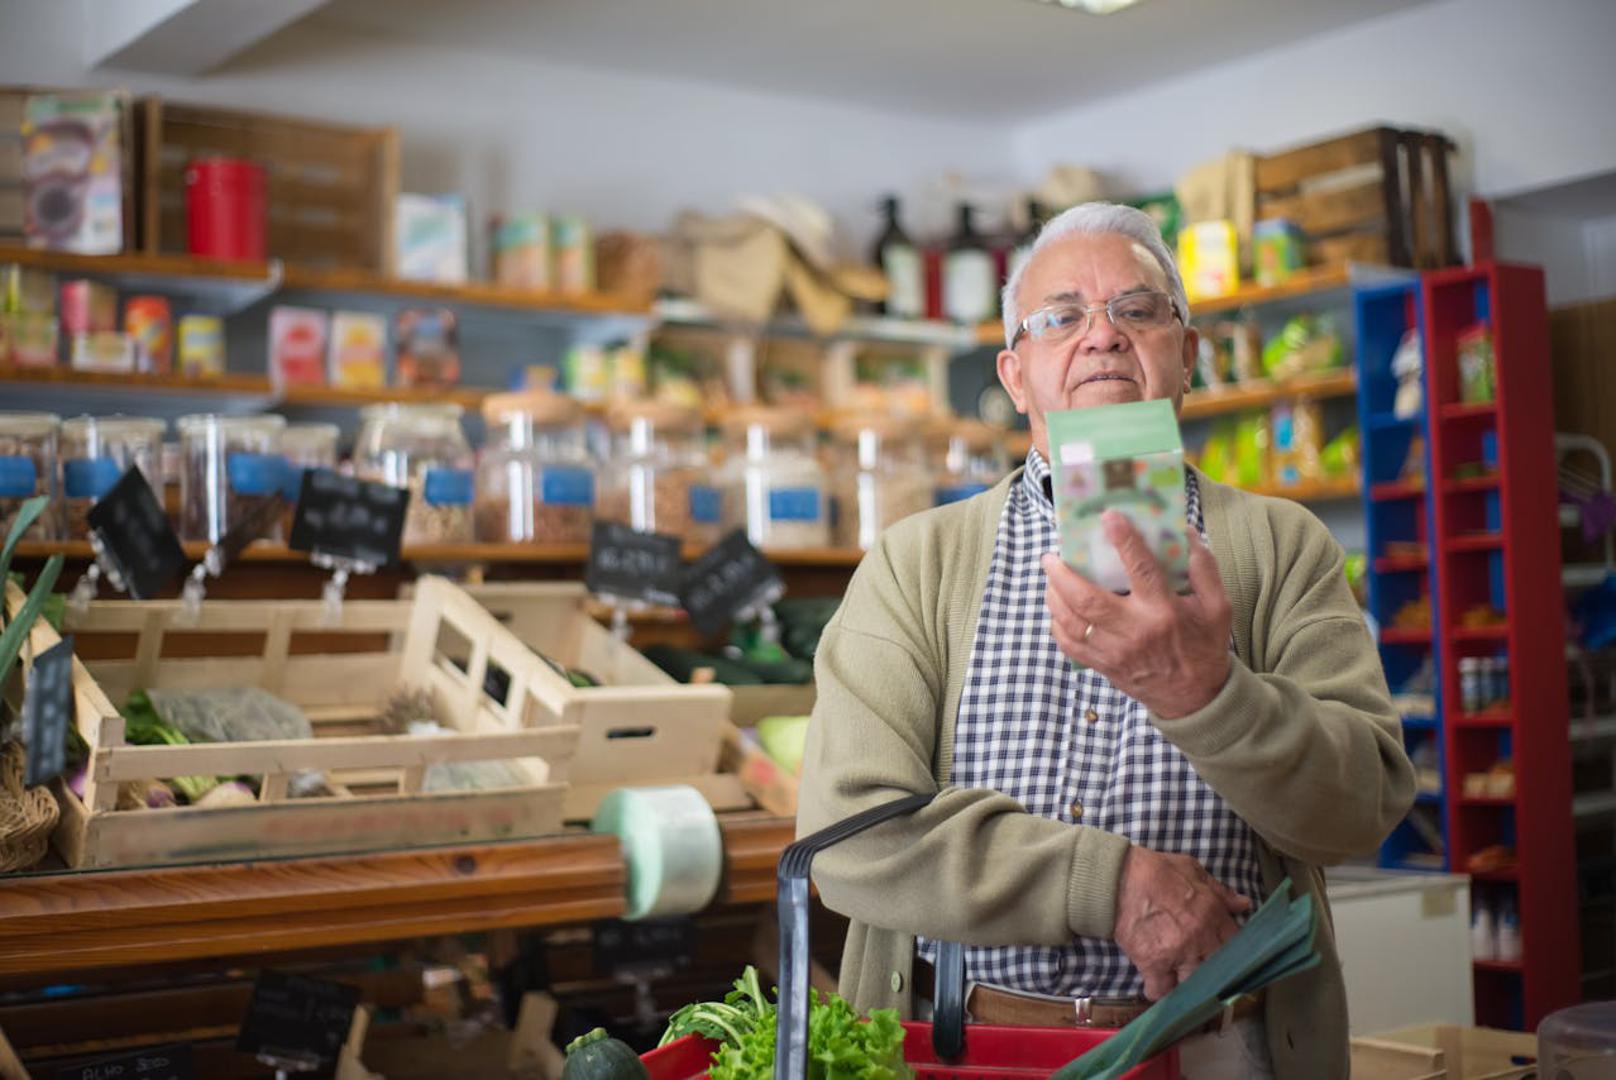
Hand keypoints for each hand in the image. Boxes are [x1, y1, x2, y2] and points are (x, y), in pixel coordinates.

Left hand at [1041, 510, 1231, 718]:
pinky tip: (1056, 609)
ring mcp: (1115, 652)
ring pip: (1072, 622)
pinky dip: (1057, 625)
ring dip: (1054, 597)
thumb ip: (1203, 568)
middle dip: (1063, 574)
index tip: (1108, 516)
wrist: (1196, 698)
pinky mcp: (1104, 666)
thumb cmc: (1204, 645)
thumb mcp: (1217, 606)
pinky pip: (1070, 645)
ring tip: (1050, 577)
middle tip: (1051, 555)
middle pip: (1088, 599)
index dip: (1123, 540)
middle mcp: (1135, 631)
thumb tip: (1185, 531)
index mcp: (1164, 611)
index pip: (1140, 569)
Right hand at [1113, 845, 1251, 999]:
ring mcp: (1177, 953)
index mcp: (1213, 914)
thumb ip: (1219, 891)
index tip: (1226, 953)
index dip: (1232, 950)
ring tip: (1180, 977)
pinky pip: (1161, 992)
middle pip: (1218, 969)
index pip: (1236, 944)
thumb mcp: (1192, 870)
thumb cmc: (1155, 870)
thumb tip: (1243, 904)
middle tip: (1202, 968)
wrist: (1117, 877)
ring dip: (1187, 983)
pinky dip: (1159, 992)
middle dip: (1212, 970)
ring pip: (1193, 984)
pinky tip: (1158, 985)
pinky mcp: (1153, 964)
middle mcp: (1200, 938)